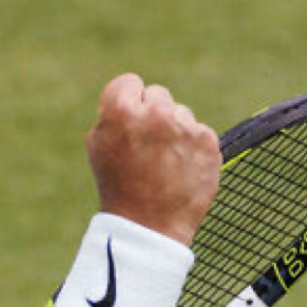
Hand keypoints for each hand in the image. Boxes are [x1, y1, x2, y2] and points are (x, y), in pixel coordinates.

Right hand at [86, 73, 220, 245]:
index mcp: (121, 109)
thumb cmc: (117, 183)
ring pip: (180, 113)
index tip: (128, 119)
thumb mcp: (97, 143)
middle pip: (157, 93)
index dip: (127, 100)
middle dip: (151, 112)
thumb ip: (112, 113)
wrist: (148, 225)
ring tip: (164, 160)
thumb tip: (133, 96)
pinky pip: (199, 131)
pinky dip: (192, 146)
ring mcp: (185, 126)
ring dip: (173, 129)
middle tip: (146, 142)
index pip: (129, 81)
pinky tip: (180, 166)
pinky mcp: (209, 142)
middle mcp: (156, 112)